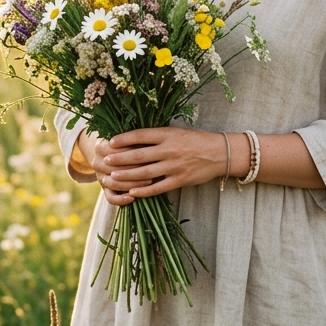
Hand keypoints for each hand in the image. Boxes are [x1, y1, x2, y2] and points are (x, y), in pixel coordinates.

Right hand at [89, 137, 156, 205]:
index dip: (133, 150)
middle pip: (115, 167)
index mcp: (99, 147)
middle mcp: (97, 162)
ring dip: (132, 183)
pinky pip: (111, 198)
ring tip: (149, 181)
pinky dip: (121, 200)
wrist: (110, 154)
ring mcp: (100, 177)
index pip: (115, 150)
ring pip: (114, 183)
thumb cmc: (126, 144)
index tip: (149, 150)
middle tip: (153, 167)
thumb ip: (135, 140)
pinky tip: (133, 198)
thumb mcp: (127, 139)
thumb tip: (151, 143)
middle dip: (136, 168)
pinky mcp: (104, 189)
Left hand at [100, 127, 227, 204]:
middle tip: (105, 160)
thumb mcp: (176, 132)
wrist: (220, 153)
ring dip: (126, 176)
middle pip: (139, 155)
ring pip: (145, 173)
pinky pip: (158, 187)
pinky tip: (132, 193)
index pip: (141, 135)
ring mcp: (174, 166)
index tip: (111, 142)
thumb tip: (134, 138)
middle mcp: (170, 149)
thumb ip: (158, 136)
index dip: (124, 139)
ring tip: (112, 177)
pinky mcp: (180, 180)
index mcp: (168, 134)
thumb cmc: (196, 140)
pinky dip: (144, 191)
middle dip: (120, 158)